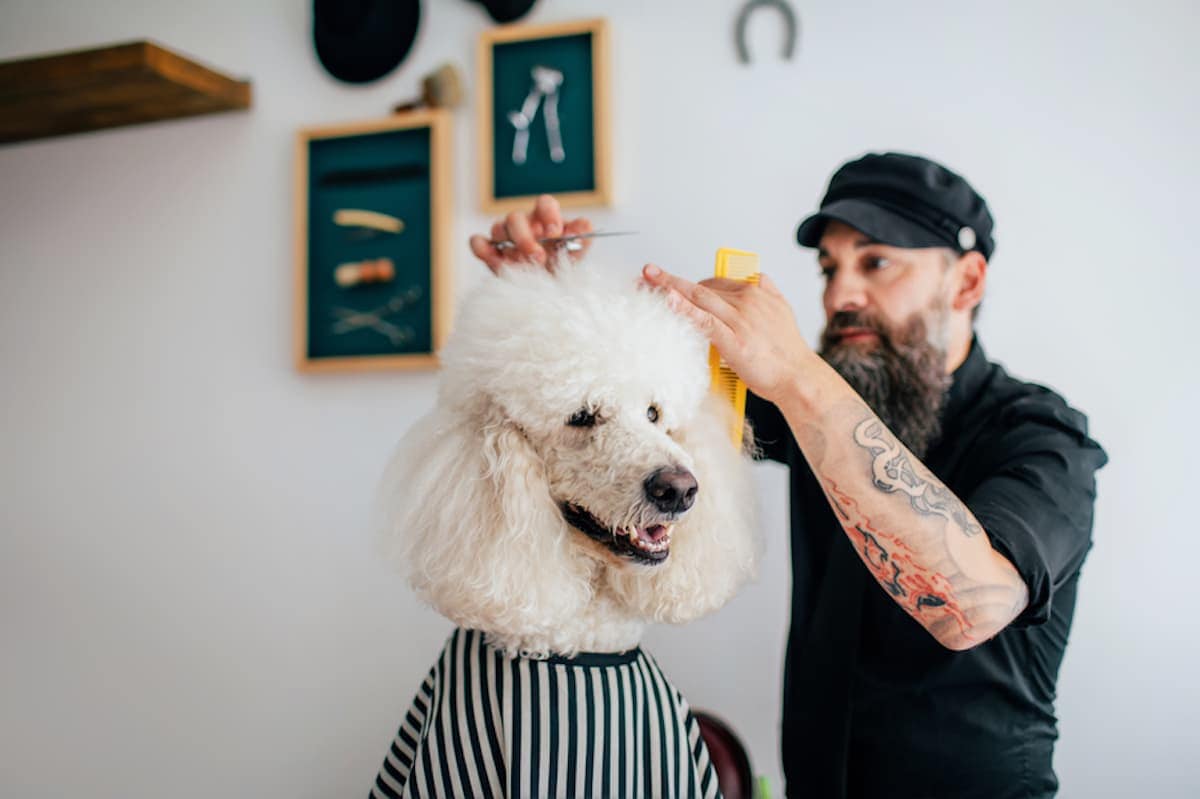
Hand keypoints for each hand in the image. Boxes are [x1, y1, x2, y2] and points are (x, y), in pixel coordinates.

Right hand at [469, 194, 593, 273]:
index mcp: (545, 218)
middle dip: (526, 237)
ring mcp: (505, 236)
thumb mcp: (576, 253)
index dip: (548, 214)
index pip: (544, 203)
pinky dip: (483, 250)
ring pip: (497, 227)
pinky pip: (478, 242)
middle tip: (539, 257)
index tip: (555, 233)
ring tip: (521, 264)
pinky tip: (495, 261)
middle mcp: (524, 223)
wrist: (549, 289)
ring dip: (509, 246)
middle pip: (516, 217)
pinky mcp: (490, 251)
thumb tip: (586, 225)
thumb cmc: (561, 264)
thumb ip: (582, 238)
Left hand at [641, 263, 819, 404]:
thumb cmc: (787, 351)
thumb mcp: (782, 311)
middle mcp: (747, 301)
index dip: (689, 281)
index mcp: (756, 293)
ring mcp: (739, 319)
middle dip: (671, 279)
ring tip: (647, 279)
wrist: (799, 377)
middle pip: (702, 285)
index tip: (669, 281)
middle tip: (647, 274)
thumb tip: (758, 278)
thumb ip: (768, 291)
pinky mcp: (734, 339)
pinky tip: (669, 300)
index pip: (715, 281)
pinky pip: (705, 320)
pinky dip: (685, 308)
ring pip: (700, 297)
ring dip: (670, 287)